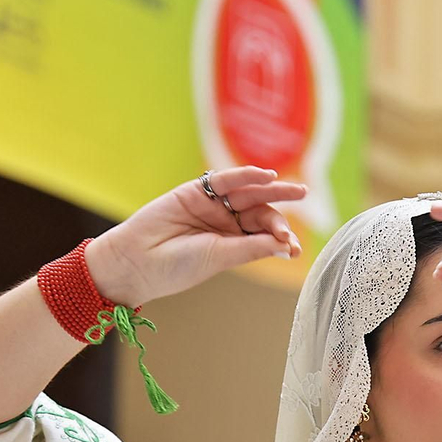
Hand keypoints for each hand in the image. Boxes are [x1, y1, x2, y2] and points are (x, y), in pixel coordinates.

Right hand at [85, 166, 306, 304]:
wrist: (137, 260)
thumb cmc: (178, 266)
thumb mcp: (221, 257)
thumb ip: (252, 247)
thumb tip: (286, 245)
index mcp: (233, 245)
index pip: (264, 236)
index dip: (281, 238)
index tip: (294, 248)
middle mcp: (225, 225)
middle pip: (260, 212)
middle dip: (281, 211)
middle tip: (303, 202)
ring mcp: (212, 207)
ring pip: (248, 194)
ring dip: (272, 189)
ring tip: (295, 190)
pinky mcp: (197, 191)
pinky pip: (226, 180)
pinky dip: (247, 175)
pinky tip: (267, 175)